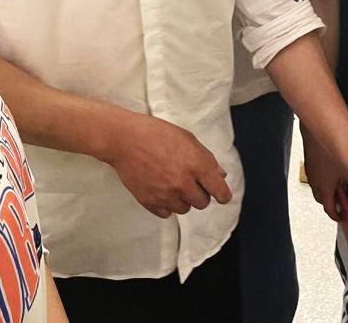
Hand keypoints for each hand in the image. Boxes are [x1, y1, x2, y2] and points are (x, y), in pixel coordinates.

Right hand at [103, 111, 231, 218]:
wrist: (124, 139)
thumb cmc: (156, 133)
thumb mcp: (187, 138)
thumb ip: (206, 158)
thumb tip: (220, 175)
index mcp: (196, 164)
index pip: (219, 191)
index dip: (222, 194)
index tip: (221, 196)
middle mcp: (183, 183)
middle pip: (202, 203)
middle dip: (200, 193)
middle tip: (190, 181)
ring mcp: (165, 194)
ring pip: (184, 209)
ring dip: (182, 199)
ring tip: (172, 183)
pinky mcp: (149, 202)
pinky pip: (166, 213)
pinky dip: (166, 205)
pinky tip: (161, 190)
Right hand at [302, 129, 341, 221]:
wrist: (319, 129)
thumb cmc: (332, 148)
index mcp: (323, 189)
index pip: (329, 210)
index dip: (337, 216)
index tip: (342, 218)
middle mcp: (315, 181)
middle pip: (322, 199)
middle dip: (332, 203)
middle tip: (341, 205)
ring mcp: (312, 170)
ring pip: (319, 186)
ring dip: (328, 188)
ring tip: (340, 186)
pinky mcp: (311, 159)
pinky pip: (318, 174)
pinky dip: (325, 176)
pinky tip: (334, 170)